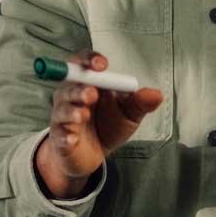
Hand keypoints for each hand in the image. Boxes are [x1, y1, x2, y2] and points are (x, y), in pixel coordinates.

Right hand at [34, 52, 165, 199]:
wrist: (93, 155)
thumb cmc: (108, 127)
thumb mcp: (129, 114)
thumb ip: (140, 103)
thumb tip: (156, 94)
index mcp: (88, 84)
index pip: (83, 64)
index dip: (89, 60)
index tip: (101, 65)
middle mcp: (71, 97)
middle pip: (69, 85)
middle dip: (79, 88)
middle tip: (92, 94)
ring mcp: (63, 117)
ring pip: (62, 109)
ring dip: (72, 111)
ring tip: (82, 115)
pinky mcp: (60, 138)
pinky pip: (59, 134)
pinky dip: (66, 136)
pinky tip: (73, 138)